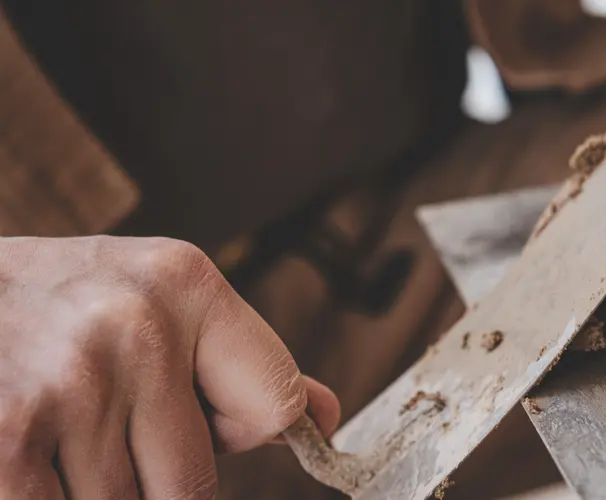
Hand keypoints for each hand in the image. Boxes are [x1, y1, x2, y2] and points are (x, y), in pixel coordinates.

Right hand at [0, 236, 339, 498]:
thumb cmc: (56, 302)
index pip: (277, 405)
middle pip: (193, 484)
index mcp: (185, 285)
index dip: (245, 435)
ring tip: (58, 429)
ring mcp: (67, 387)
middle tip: (102, 428)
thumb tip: (326, 419)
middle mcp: (135, 328)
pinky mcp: (8, 439)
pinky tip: (31, 454)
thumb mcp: (154, 298)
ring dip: (92, 491)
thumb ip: (242, 362)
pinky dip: (50, 495)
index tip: (214, 429)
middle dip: (153, 479)